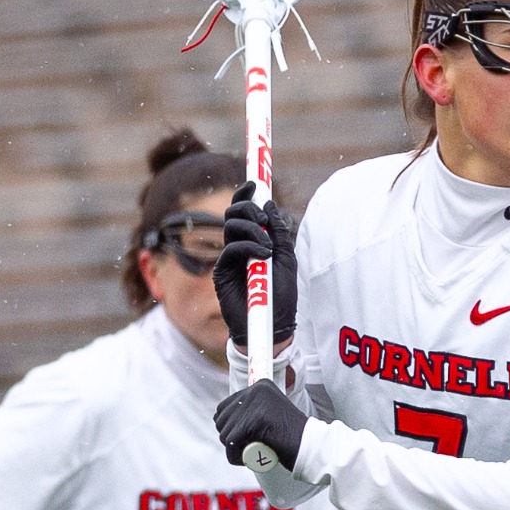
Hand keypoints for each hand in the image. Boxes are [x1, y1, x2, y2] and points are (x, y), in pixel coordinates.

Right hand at [212, 180, 296, 349]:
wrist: (273, 326)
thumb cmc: (281, 296)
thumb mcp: (286, 259)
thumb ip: (278, 232)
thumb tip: (269, 204)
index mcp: (254, 240)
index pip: (245, 211)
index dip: (246, 194)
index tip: (255, 183)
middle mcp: (239, 246)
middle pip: (234, 213)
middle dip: (248, 208)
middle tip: (262, 219)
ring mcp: (230, 259)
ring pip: (231, 227)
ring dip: (251, 229)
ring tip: (267, 247)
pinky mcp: (223, 272)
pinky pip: (231, 248)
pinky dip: (247, 246)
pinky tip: (262, 255)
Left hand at [213, 381, 306, 472]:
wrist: (310, 447)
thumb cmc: (291, 437)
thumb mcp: (271, 414)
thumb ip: (255, 409)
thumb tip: (223, 417)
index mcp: (260, 386)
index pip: (225, 407)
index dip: (228, 427)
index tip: (242, 439)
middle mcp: (256, 390)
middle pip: (222, 419)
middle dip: (229, 438)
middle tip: (246, 448)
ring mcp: (255, 403)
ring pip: (225, 432)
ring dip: (232, 449)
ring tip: (250, 453)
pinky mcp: (254, 419)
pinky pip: (231, 442)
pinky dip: (234, 456)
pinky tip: (246, 460)